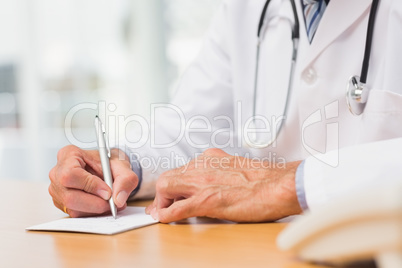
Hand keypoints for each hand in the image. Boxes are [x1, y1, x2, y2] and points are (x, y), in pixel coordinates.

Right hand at [49, 145, 137, 216]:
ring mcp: (57, 188)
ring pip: (72, 207)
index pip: (71, 175)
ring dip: (95, 209)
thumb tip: (119, 199)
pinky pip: (75, 213)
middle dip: (95, 203)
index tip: (108, 192)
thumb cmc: (109, 162)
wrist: (107, 168)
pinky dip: (92, 213)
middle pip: (69, 196)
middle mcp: (58, 172)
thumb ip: (126, 179)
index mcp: (69, 154)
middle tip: (113, 203)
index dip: (90, 186)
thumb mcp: (122, 165)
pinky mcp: (61, 202)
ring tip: (111, 203)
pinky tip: (102, 205)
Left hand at [146, 148, 301, 222]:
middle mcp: (202, 166)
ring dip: (162, 202)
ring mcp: (203, 182)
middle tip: (160, 206)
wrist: (280, 185)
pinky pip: (176, 209)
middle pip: (169, 176)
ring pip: (167, 187)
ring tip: (162, 213)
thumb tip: (215, 182)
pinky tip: (164, 220)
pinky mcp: (207, 200)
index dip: (173, 184)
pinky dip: (166, 215)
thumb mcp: (237, 167)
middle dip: (163, 193)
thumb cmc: (265, 179)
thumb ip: (221, 170)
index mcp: (210, 158)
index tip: (170, 194)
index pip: (182, 170)